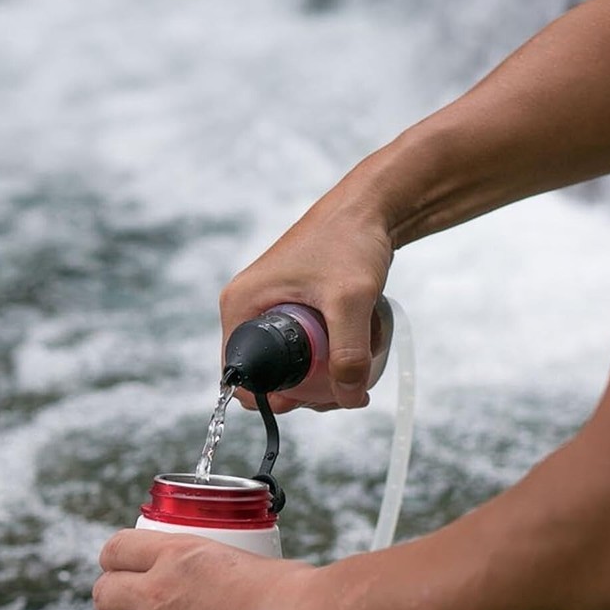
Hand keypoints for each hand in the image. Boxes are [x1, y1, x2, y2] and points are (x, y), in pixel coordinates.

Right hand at [220, 186, 393, 412]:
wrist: (371, 208)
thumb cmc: (350, 241)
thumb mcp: (350, 299)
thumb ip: (349, 352)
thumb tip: (349, 398)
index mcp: (241, 306)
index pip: (239, 374)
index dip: (271, 398)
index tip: (310, 401)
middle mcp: (249, 309)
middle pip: (268, 376)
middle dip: (306, 392)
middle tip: (346, 391)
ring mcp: (271, 310)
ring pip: (292, 367)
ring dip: (325, 378)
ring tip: (361, 363)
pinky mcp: (294, 310)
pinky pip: (307, 350)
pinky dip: (332, 358)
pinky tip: (360, 348)